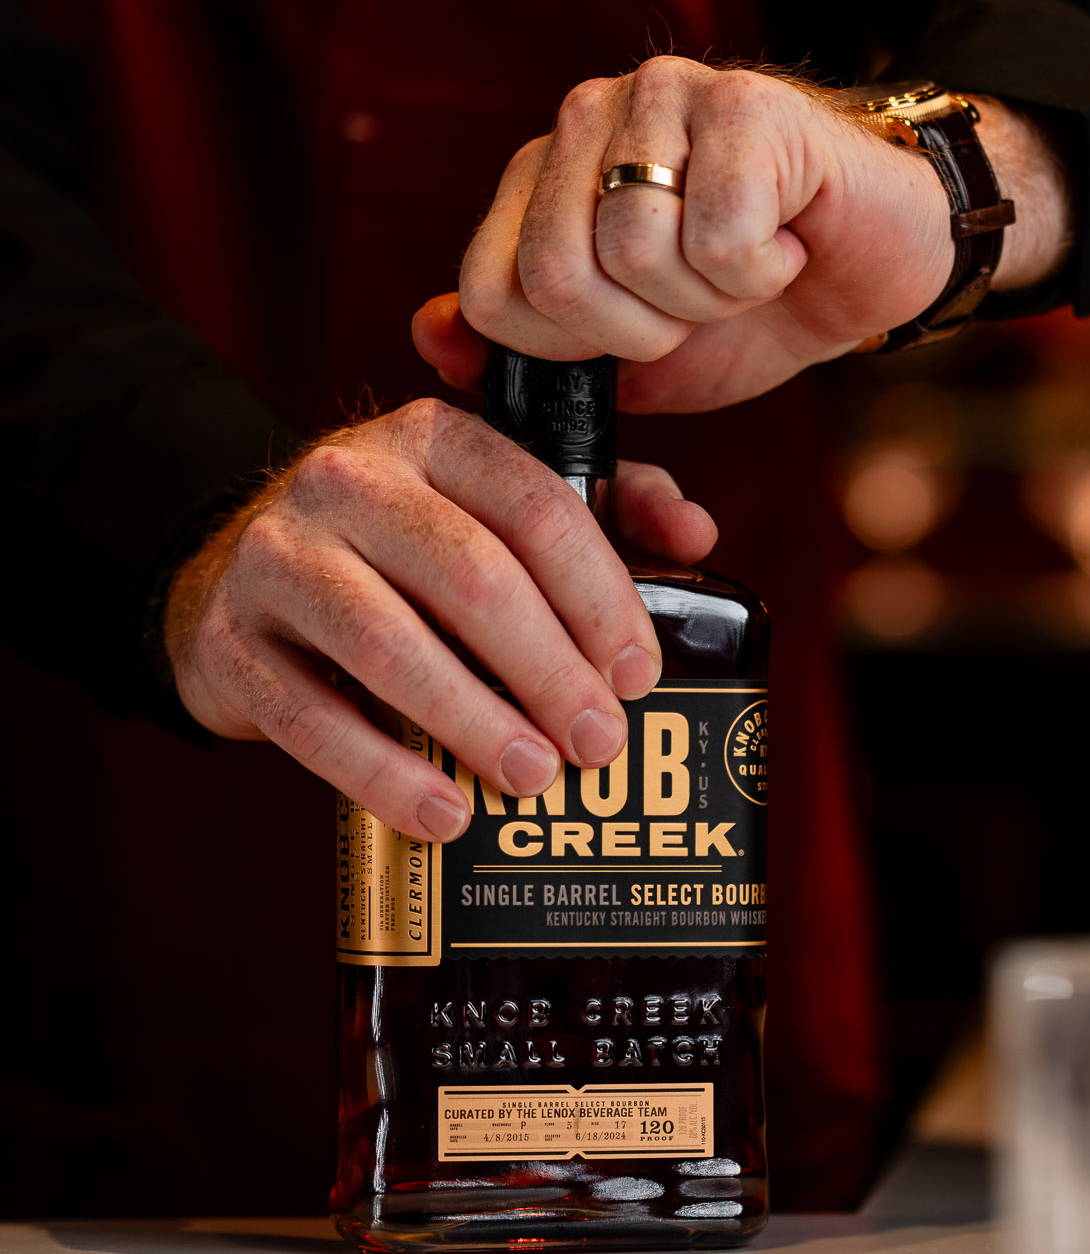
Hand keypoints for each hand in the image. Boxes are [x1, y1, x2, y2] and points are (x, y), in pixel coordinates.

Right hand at [163, 399, 715, 838]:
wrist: (235, 584)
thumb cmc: (401, 557)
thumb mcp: (491, 508)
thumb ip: (604, 507)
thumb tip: (696, 535)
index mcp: (430, 439)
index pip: (535, 507)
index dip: (599, 597)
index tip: (638, 674)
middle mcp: (347, 480)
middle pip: (471, 576)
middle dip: (549, 670)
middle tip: (600, 743)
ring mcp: (277, 557)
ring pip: (389, 645)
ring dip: (475, 722)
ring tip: (534, 778)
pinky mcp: (230, 641)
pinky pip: (311, 718)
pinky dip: (384, 776)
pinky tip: (443, 814)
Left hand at [416, 59, 1069, 412]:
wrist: (883, 259)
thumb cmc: (758, 303)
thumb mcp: (633, 355)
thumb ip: (531, 351)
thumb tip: (431, 334)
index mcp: (544, 174)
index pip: (492, 294)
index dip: (573, 351)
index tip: (643, 333)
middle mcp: (588, 117)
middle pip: (557, 277)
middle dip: (644, 330)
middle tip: (704, 301)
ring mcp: (663, 96)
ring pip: (637, 253)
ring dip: (713, 297)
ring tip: (751, 263)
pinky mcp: (744, 101)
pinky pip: (717, 236)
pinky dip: (763, 271)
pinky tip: (788, 239)